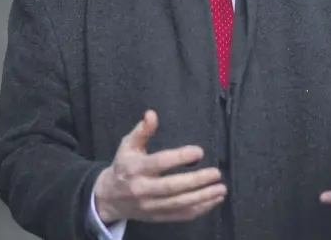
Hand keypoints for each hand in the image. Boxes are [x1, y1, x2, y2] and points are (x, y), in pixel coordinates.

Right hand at [93, 110, 225, 223]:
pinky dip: (199, 210)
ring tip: (220, 188)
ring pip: (179, 204)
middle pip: (172, 187)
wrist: (109, 198)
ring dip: (202, 197)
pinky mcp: (157, 217)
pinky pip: (180, 215)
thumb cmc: (123, 165)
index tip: (199, 151)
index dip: (180, 157)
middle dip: (196, 181)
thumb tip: (151, 114)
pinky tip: (213, 201)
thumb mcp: (128, 144)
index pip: (160, 163)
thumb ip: (142, 130)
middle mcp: (143, 189)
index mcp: (136, 168)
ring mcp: (150, 206)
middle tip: (216, 173)